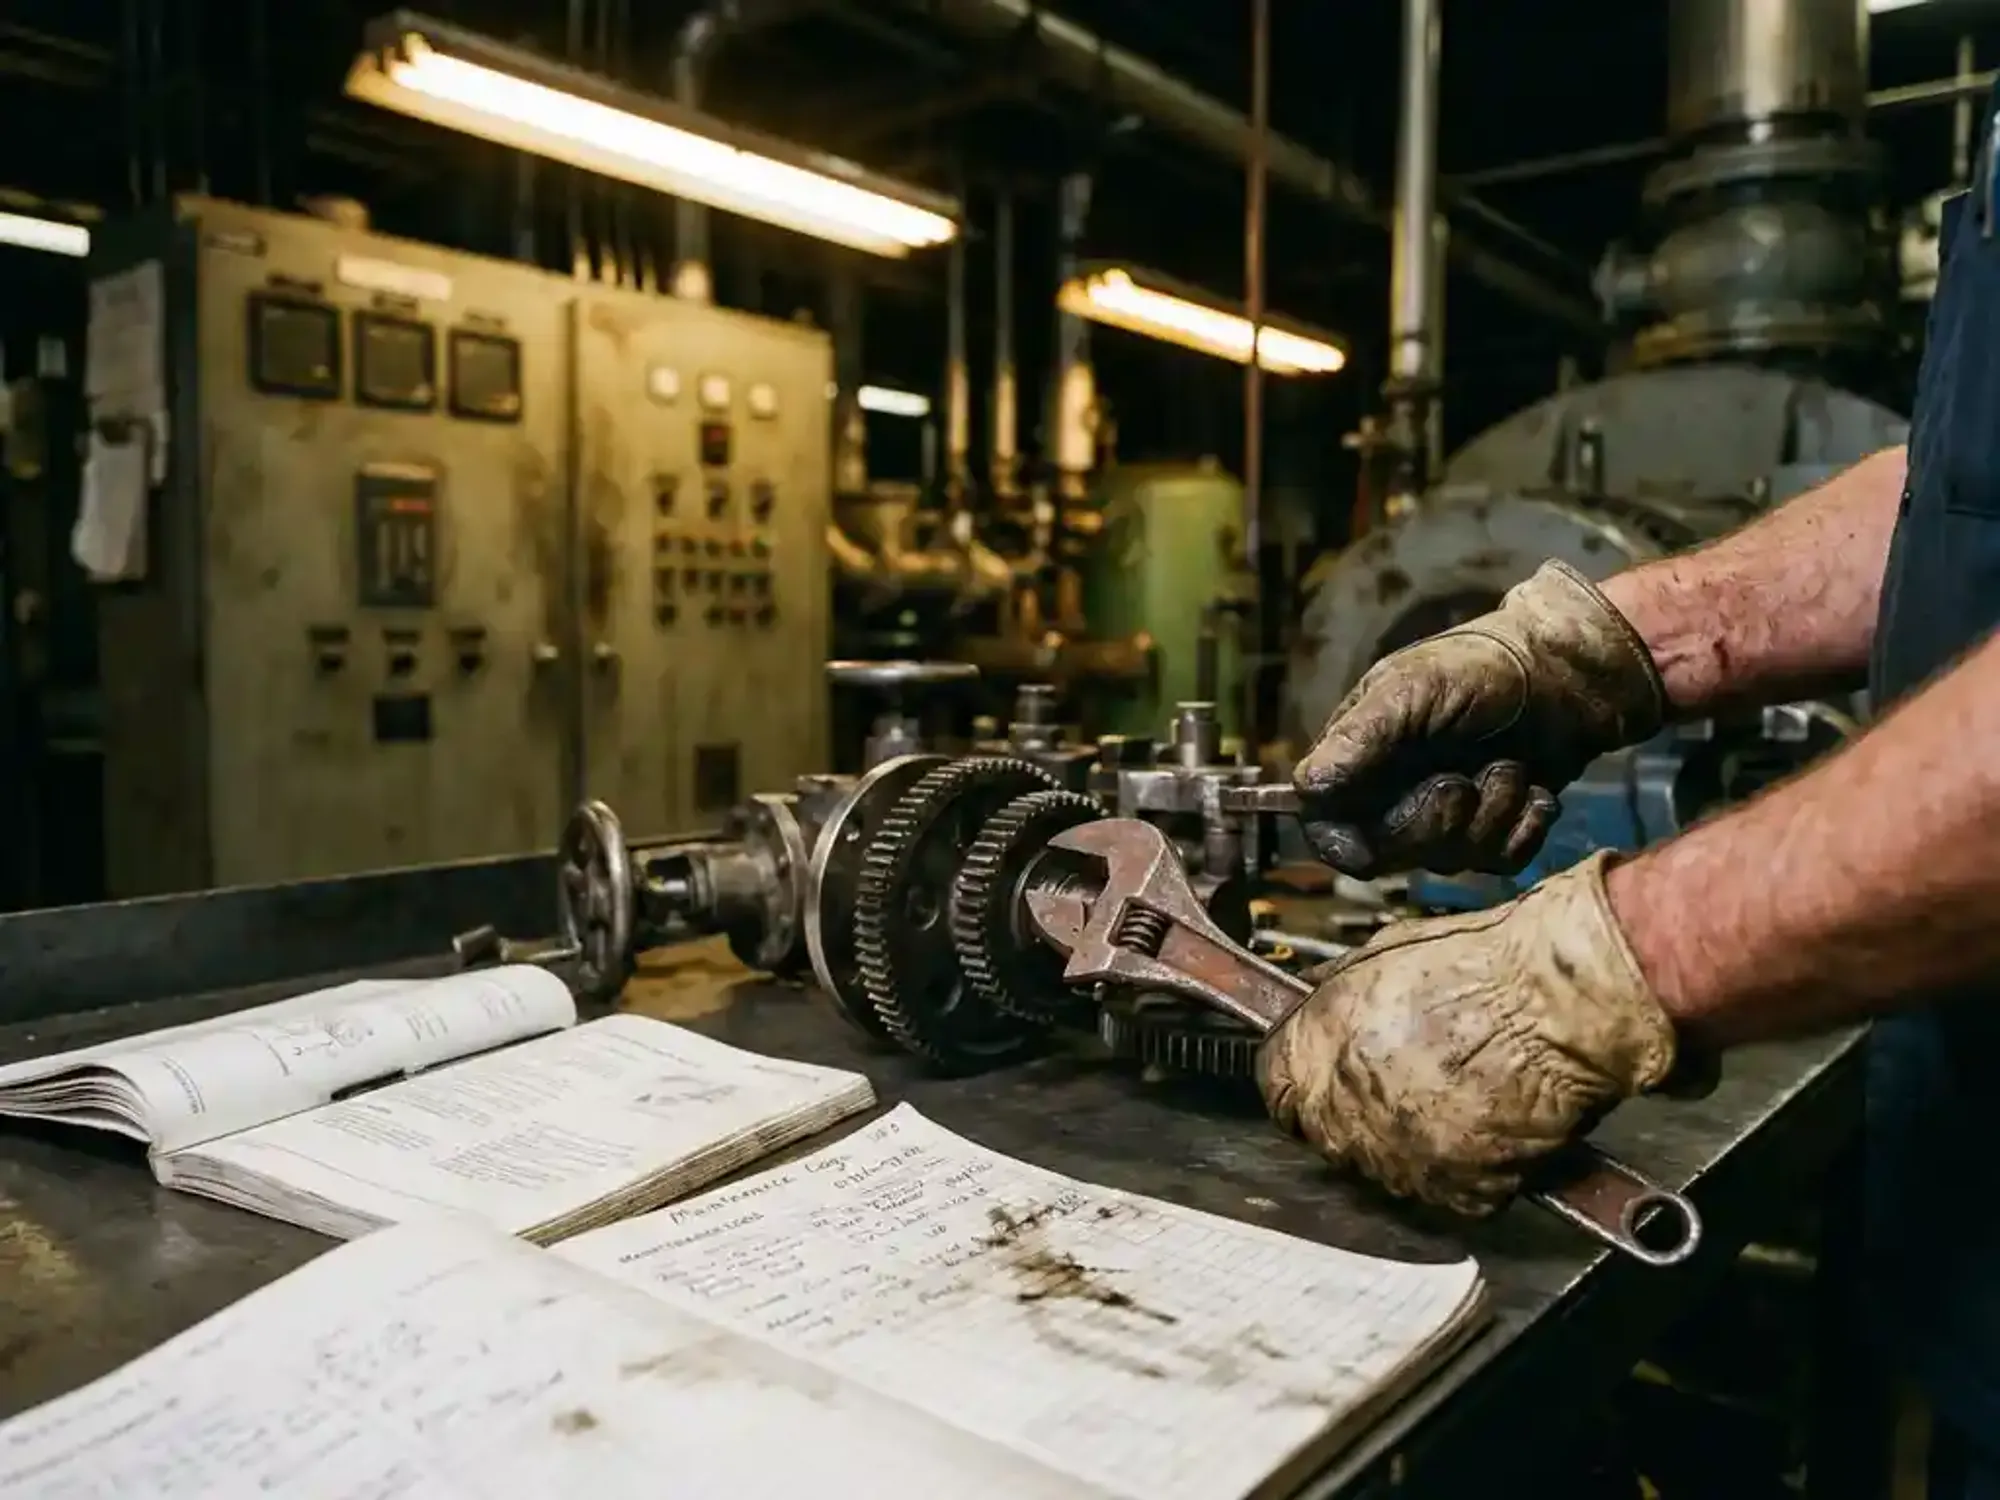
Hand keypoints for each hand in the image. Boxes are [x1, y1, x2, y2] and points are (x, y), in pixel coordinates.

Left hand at [1255, 852, 1681, 1217]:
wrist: (1557, 1004)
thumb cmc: (1481, 970)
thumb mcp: (1378, 962)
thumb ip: (1336, 1005)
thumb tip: (1321, 1015)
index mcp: (1314, 1055)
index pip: (1276, 1088)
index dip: (1304, 1079)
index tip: (1324, 1075)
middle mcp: (1345, 1117)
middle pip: (1327, 1135)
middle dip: (1356, 1112)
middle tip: (1405, 1079)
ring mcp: (1400, 1163)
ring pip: (1386, 1167)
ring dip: (1409, 1142)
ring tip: (1456, 1096)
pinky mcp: (1459, 1192)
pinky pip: (1448, 1191)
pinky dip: (1466, 1168)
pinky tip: (1489, 1124)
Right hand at [1294, 561, 1664, 875]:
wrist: (1568, 672)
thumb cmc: (1482, 667)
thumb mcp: (1413, 688)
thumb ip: (1360, 738)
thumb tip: (1308, 789)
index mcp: (1361, 757)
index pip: (1329, 827)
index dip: (1348, 843)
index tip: (1375, 842)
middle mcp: (1396, 793)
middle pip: (1390, 855)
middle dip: (1436, 824)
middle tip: (1465, 779)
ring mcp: (1448, 816)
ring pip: (1450, 860)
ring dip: (1490, 816)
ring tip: (1511, 767)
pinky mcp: (1497, 830)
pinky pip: (1500, 862)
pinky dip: (1525, 828)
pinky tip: (1537, 791)